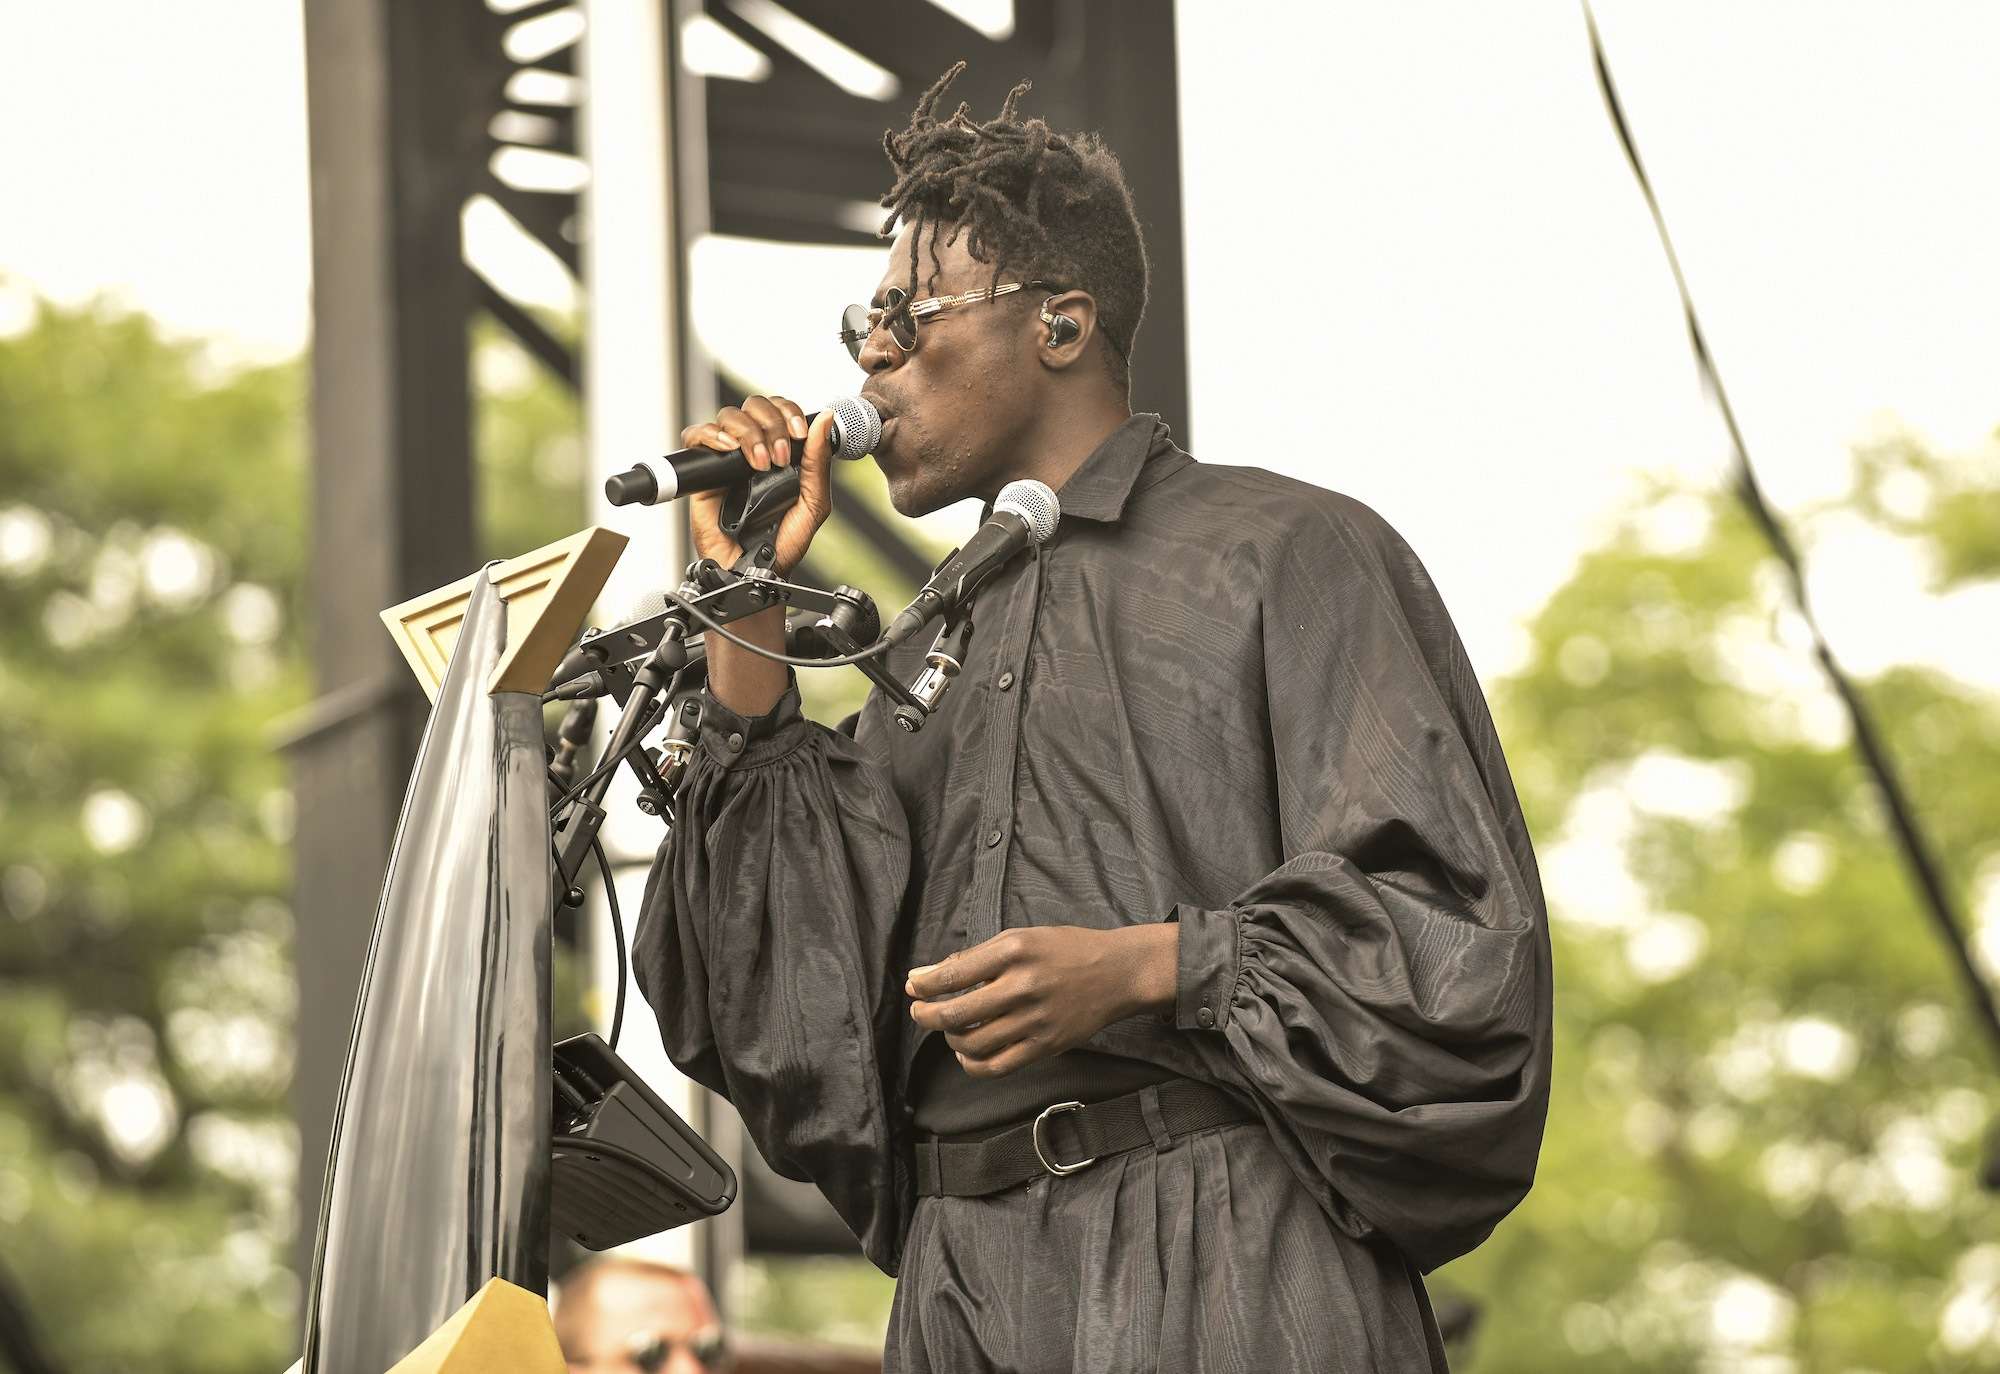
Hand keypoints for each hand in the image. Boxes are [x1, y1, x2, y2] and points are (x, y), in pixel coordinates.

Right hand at [681, 395, 836, 573]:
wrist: (754, 570)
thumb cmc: (782, 543)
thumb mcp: (813, 504)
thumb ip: (819, 462)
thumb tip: (826, 419)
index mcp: (780, 451)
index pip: (780, 409)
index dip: (789, 412)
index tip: (799, 433)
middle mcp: (753, 449)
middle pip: (754, 406)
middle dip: (771, 424)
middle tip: (779, 456)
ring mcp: (727, 459)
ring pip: (729, 416)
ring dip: (748, 433)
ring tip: (758, 463)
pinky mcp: (703, 472)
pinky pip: (696, 436)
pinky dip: (712, 435)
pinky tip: (729, 450)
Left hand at [906, 924, 1178, 1077]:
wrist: (1117, 973)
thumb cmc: (1066, 950)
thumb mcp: (1022, 938)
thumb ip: (977, 957)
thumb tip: (929, 972)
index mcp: (1013, 951)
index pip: (953, 974)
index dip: (925, 986)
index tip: (914, 987)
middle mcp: (1022, 986)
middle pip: (956, 1013)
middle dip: (926, 1016)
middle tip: (920, 1012)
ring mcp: (1034, 1020)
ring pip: (972, 1043)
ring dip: (950, 1039)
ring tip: (949, 1030)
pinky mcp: (1045, 1046)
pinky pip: (997, 1066)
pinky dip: (972, 1064)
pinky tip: (967, 1053)